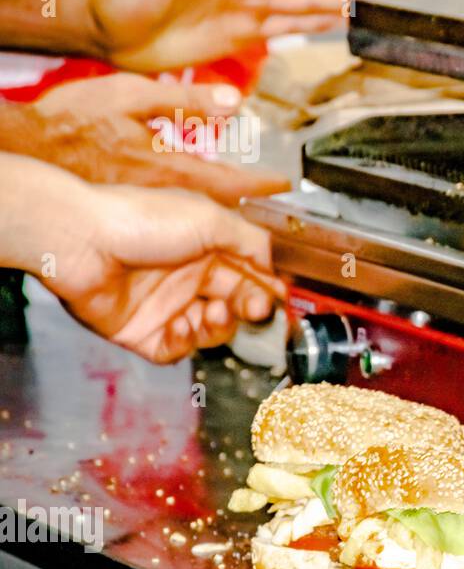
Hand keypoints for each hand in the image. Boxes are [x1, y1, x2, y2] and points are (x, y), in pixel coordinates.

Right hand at [24, 73, 289, 206]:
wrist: (20, 149)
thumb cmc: (70, 121)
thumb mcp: (130, 94)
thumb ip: (184, 100)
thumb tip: (232, 102)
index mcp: (168, 168)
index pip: (230, 183)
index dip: (261, 186)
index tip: (283, 185)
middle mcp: (161, 195)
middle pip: (218, 209)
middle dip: (249, 208)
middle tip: (273, 203)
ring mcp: (144, 207)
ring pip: (197, 218)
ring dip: (225, 216)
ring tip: (248, 210)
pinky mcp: (127, 210)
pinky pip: (172, 218)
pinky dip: (194, 216)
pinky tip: (199, 208)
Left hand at [38, 181, 284, 364]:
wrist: (81, 240)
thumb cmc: (141, 219)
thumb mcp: (211, 218)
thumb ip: (252, 241)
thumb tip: (272, 267)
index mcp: (205, 248)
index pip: (247, 275)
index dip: (264, 288)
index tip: (276, 297)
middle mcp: (187, 277)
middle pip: (234, 305)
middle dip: (249, 308)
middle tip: (254, 309)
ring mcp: (165, 306)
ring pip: (210, 330)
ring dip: (219, 326)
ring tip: (212, 312)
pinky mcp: (142, 331)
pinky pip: (176, 350)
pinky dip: (186, 342)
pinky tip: (182, 324)